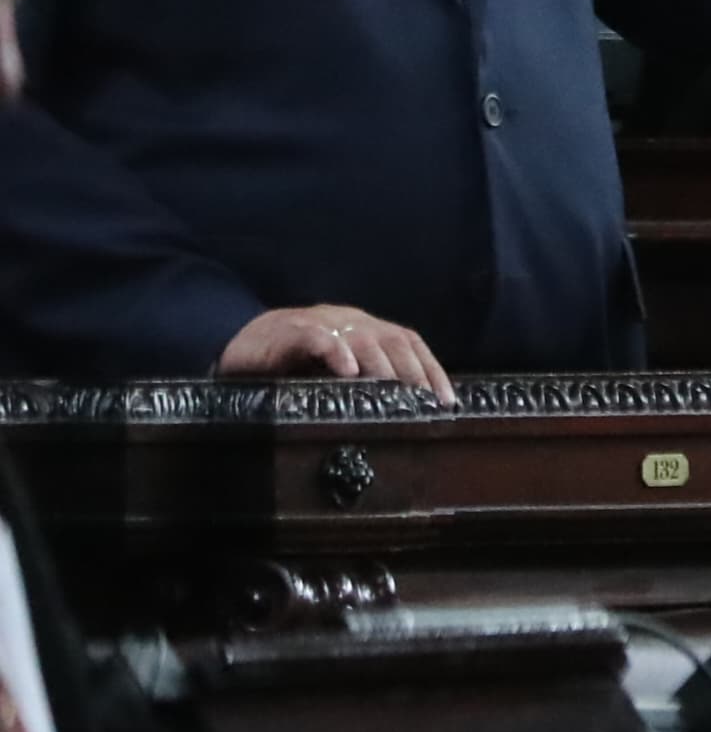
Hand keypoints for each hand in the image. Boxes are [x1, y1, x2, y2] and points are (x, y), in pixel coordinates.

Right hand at [218, 305, 453, 403]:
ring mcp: (320, 323)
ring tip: (395, 389)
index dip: (431, 369)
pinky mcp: (289, 332)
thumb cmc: (294, 363)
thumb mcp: (336, 371)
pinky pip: (316, 336)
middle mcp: (349, 320)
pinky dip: (335, 351)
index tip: (447, 401)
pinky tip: (348, 370)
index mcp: (366, 328)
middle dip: (414, 370)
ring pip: (359, 337)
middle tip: (425, 400)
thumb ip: (365, 381)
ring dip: (381, 363)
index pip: (408, 343)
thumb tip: (406, 411)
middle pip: (392, 340)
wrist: (242, 344)